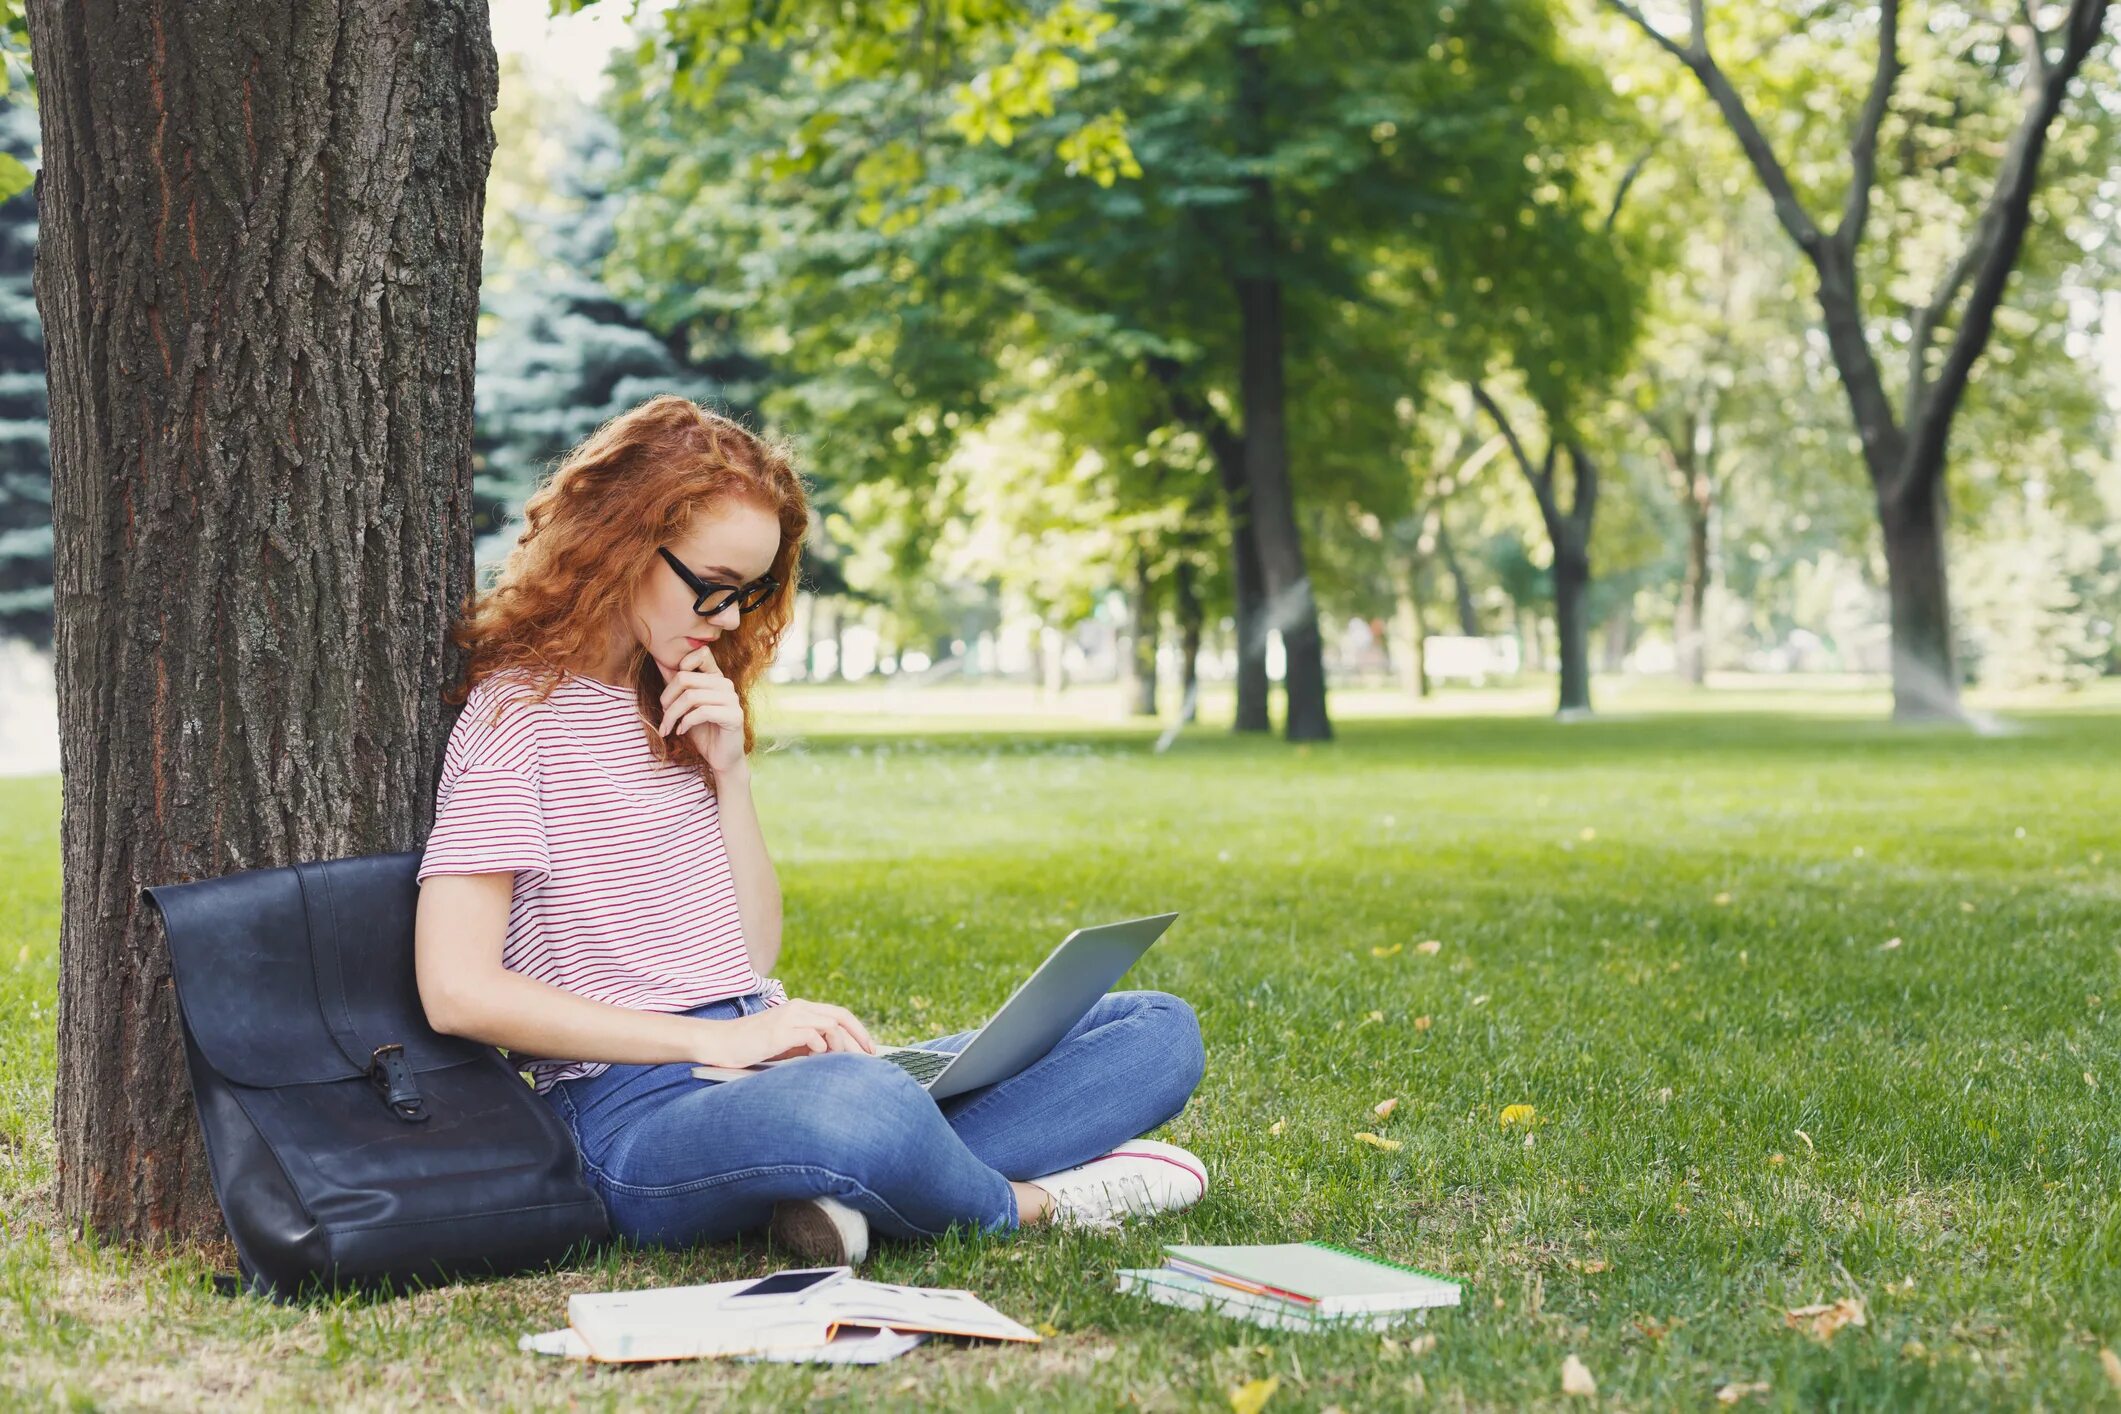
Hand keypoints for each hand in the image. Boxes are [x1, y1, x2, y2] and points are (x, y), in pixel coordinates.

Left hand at [654, 642, 746, 774]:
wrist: (720, 758)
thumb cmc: (702, 731)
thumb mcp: (683, 706)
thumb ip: (675, 684)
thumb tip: (660, 660)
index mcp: (715, 677)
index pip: (701, 653)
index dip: (680, 666)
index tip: (671, 693)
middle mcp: (726, 684)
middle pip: (685, 678)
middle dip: (666, 698)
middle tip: (663, 716)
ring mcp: (732, 699)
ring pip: (690, 696)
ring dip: (672, 715)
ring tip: (668, 727)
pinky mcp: (734, 716)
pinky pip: (702, 712)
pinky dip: (686, 723)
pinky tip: (682, 731)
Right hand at [693, 998, 879, 1069]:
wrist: (721, 1044)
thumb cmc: (752, 1047)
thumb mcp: (787, 1046)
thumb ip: (809, 1045)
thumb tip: (836, 1057)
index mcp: (801, 1009)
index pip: (839, 1014)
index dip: (858, 1030)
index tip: (869, 1049)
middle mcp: (798, 1008)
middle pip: (841, 1016)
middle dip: (860, 1037)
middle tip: (870, 1057)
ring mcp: (790, 1017)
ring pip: (831, 1025)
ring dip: (843, 1046)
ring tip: (845, 1063)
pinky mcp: (780, 1030)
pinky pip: (813, 1035)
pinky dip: (822, 1049)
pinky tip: (820, 1060)